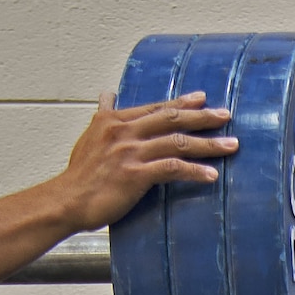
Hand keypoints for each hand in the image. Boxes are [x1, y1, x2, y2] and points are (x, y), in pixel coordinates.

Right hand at [46, 92, 238, 231]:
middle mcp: (123, 132)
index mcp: (113, 121)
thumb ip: (104, 115)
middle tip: (225, 115)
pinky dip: (194, 171)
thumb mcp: (88, 136)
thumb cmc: (79, 175)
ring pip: (177, 142)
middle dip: (202, 116)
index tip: (202, 98)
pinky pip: (172, 168)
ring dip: (208, 144)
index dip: (180, 102)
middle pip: (171, 119)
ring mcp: (129, 152)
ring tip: (231, 146)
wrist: (64, 201)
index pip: (154, 108)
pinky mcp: (134, 174)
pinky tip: (211, 175)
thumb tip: (106, 93)